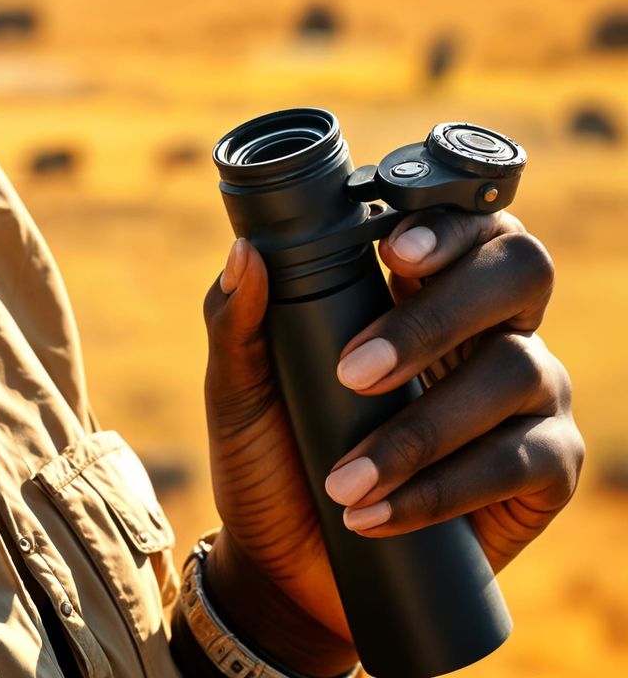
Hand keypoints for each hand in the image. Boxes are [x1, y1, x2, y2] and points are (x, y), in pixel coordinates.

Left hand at [199, 208, 583, 669]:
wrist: (289, 562)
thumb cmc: (272, 451)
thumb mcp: (240, 387)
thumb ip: (236, 320)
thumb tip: (245, 255)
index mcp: (421, 283)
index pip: (464, 219)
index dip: (445, 223)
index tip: (392, 249)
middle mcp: (489, 322)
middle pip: (519, 271)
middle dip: (441, 313)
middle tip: (358, 369)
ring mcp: (528, 391)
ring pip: (517, 370)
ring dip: (422, 425)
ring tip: (343, 474)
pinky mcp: (546, 467)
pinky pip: (520, 461)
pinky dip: (442, 488)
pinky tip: (378, 510)